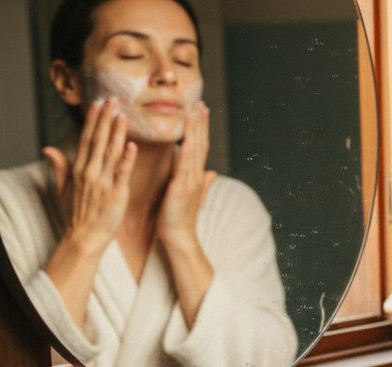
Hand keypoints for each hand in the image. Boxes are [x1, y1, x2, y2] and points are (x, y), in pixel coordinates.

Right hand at [43, 97, 136, 255]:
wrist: (85, 236)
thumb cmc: (78, 213)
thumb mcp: (63, 188)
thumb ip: (59, 166)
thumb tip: (48, 149)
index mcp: (79, 169)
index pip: (87, 138)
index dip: (93, 120)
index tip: (98, 103)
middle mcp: (90, 172)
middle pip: (98, 140)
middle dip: (105, 119)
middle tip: (113, 98)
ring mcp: (102, 182)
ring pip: (110, 152)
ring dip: (117, 132)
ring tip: (123, 115)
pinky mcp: (116, 194)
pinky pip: (121, 173)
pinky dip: (126, 159)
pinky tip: (131, 145)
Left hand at [158, 102, 216, 250]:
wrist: (179, 237)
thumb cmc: (179, 218)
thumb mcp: (190, 196)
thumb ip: (202, 183)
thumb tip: (212, 173)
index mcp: (195, 176)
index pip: (200, 147)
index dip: (201, 129)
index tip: (201, 111)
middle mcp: (196, 176)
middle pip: (201, 143)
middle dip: (201, 123)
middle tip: (201, 103)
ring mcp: (191, 181)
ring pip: (195, 150)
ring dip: (195, 130)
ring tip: (194, 112)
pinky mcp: (182, 188)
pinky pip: (184, 165)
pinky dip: (186, 150)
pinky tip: (186, 137)